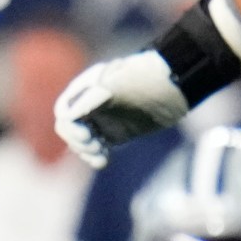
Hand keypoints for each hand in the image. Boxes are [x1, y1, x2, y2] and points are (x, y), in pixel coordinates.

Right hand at [54, 51, 186, 168]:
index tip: (87, 135)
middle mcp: (90, 103)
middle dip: (77, 141)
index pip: (64, 111)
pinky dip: (96, 156)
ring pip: (81, 140)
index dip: (70, 127)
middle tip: (96, 147)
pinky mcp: (115, 132)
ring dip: (86, 152)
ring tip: (101, 158)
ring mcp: (103, 118)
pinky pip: (97, 147)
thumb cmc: (148, 80)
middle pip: (69, 128)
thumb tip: (68, 115)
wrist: (176, 86)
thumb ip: (92, 98)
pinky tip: (104, 161)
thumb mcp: (119, 85)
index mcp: (87, 87)